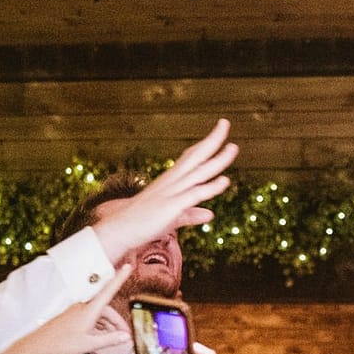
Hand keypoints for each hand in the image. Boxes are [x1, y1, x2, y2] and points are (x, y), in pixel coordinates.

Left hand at [8, 265, 132, 353]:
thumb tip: (126, 337)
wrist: (38, 345)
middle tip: (126, 335)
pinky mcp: (73, 318)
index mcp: (89, 310)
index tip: (128, 267)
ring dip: (109, 326)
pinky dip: (99, 327)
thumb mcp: (89, 344)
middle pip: (107, 310)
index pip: (109, 290)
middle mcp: (84, 308)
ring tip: (114, 339)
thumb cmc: (61, 344)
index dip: (120, 278)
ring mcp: (77, 312)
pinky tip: (101, 337)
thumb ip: (110, 339)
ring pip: (99, 315)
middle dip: (118, 321)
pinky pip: (91, 319)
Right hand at [87, 121, 236, 264]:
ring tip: (234, 147)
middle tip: (225, 123)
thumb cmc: (142, 224)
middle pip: (195, 156)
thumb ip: (191, 215)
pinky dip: (211, 187)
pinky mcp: (172, 205)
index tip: (215, 134)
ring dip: (218, 159)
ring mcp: (172, 192)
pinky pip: (195, 193)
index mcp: (169, 181)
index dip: (202, 146)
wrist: (119, 229)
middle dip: (212, 140)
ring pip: (199, 171)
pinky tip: (225, 181)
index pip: (188, 159)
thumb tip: (210, 214)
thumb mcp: (171, 218)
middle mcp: (171, 182)